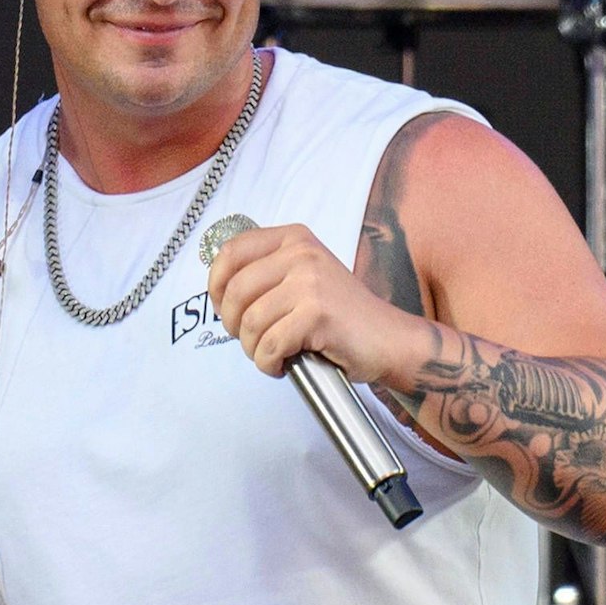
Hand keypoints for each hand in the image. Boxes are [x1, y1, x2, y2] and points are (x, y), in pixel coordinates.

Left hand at [205, 222, 422, 383]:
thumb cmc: (342, 316)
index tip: (222, 308)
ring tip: (272, 354)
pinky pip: (270, 345)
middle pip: (234, 291)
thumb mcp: (303, 277)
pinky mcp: (317, 314)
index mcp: (293, 239)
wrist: (390, 339)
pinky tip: (283, 364)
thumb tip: (219, 289)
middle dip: (232, 325)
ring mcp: (310, 282)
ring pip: (249, 322)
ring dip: (253, 349)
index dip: (215, 284)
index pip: (231, 252)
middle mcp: (300, 254)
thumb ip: (266, 273)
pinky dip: (269, 363)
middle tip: (250, 340)